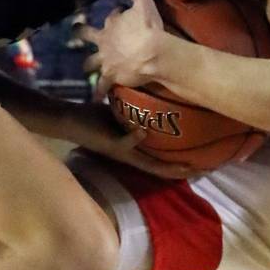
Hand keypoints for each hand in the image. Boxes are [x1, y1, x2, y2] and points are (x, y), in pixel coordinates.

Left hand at [62, 103, 199, 178]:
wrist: (68, 120)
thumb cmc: (94, 118)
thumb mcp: (121, 116)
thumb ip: (137, 113)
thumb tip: (154, 99)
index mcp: (133, 151)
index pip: (160, 163)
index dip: (179, 166)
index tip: (200, 164)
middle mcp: (129, 155)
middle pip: (159, 169)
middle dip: (180, 170)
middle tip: (201, 169)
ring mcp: (120, 151)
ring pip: (147, 164)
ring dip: (166, 164)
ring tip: (184, 164)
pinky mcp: (109, 143)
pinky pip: (125, 142)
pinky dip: (134, 137)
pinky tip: (143, 131)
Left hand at [81, 0, 165, 96]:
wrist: (151, 52)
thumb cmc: (148, 27)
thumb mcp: (145, 4)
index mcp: (111, 23)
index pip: (111, 16)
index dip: (116, 15)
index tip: (122, 14)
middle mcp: (104, 40)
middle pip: (86, 35)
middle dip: (81, 33)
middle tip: (76, 31)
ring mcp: (105, 59)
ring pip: (89, 63)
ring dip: (88, 65)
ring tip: (85, 69)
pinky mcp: (110, 75)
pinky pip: (102, 87)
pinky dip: (99, 92)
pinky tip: (95, 98)